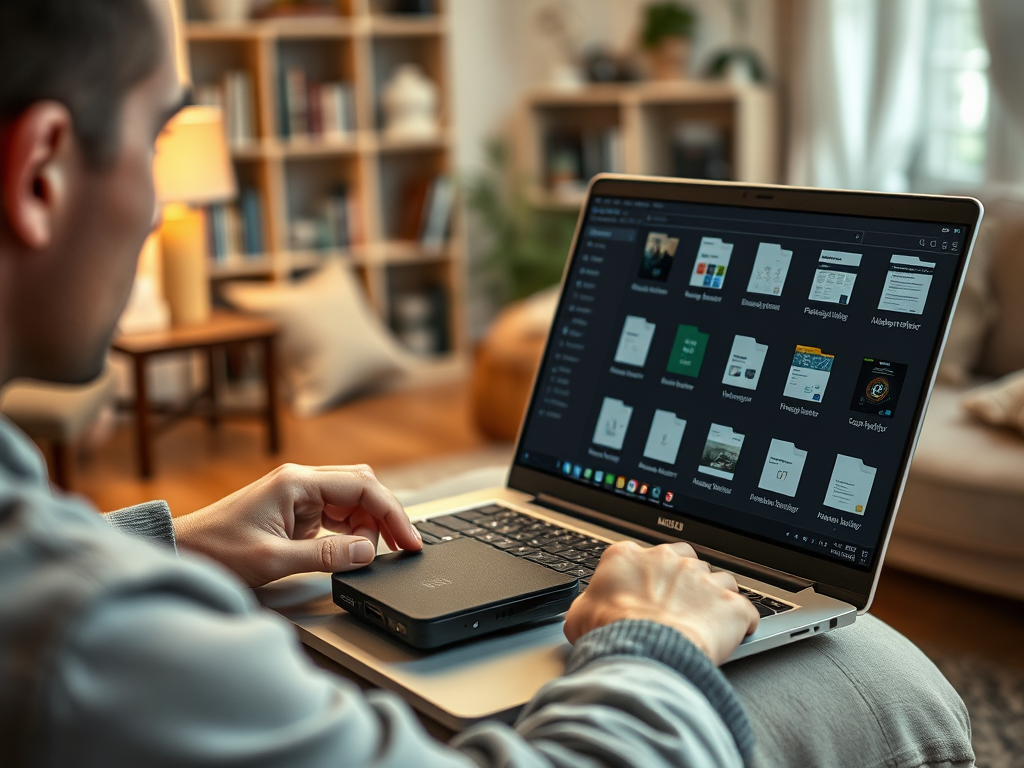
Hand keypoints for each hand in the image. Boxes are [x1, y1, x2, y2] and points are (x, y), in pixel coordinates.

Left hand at [172, 463, 421, 587]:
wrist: (181, 551)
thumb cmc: (216, 550)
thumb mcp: (272, 559)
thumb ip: (325, 555)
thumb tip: (368, 553)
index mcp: (297, 482)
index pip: (363, 486)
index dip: (392, 513)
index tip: (409, 540)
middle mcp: (301, 482)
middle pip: (362, 488)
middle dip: (385, 517)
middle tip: (401, 548)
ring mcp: (299, 496)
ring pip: (352, 502)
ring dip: (369, 526)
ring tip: (375, 554)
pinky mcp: (296, 512)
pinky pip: (337, 515)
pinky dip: (352, 532)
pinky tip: (356, 550)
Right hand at [563, 541, 759, 665]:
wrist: (645, 651)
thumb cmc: (610, 633)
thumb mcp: (577, 616)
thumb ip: (586, 605)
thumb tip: (585, 611)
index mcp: (630, 556)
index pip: (646, 556)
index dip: (649, 577)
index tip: (648, 594)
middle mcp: (670, 560)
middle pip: (687, 561)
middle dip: (686, 581)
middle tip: (678, 607)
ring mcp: (703, 579)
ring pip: (720, 580)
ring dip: (715, 599)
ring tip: (707, 623)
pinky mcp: (731, 605)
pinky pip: (745, 611)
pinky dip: (742, 623)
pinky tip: (735, 634)